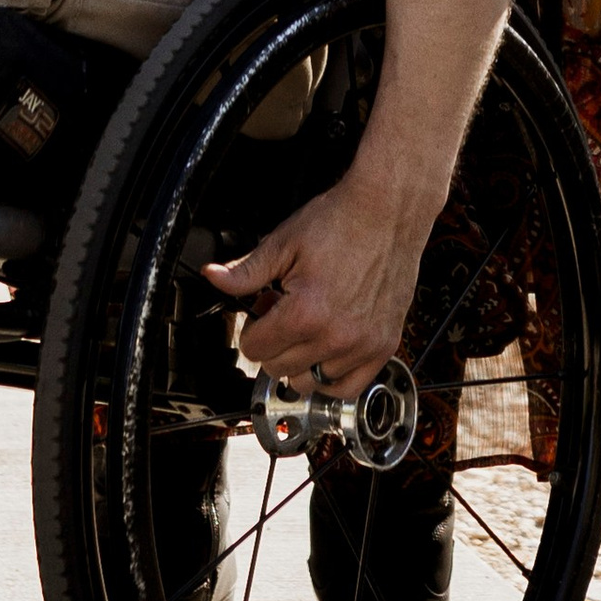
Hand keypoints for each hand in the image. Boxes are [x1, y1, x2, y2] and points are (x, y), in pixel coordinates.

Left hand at [203, 171, 429, 401]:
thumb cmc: (339, 222)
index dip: (251, 329)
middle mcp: (335, 337)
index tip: (261, 313)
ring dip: (300, 361)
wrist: (387, 211)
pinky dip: (332, 378)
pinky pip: (349, 389)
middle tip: (283, 315)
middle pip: (279, 369)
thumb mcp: (282, 243)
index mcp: (305, 312)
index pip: (255, 350)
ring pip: (310, 383)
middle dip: (272, 344)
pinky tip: (327, 353)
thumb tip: (213, 277)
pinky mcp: (383, 346)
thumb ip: (245, 271)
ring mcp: (362, 345)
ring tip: (307, 328)